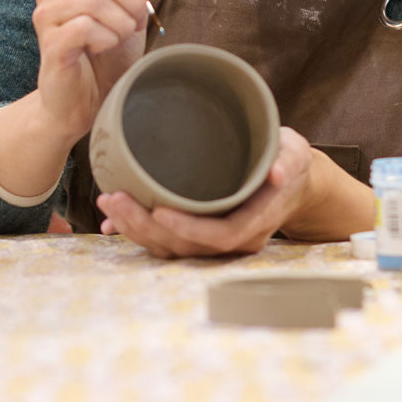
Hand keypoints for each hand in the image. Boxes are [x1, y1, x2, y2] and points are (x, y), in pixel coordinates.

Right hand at [30, 0, 153, 142]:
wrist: (90, 101)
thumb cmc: (107, 55)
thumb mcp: (129, 9)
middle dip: (133, 0)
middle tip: (137, 22)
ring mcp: (47, 16)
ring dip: (122, 22)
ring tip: (120, 37)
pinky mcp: (50, 43)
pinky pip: (85, 27)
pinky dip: (107, 38)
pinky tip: (104, 48)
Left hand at [97, 128, 317, 257]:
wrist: (291, 182)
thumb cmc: (288, 163)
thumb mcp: (293, 154)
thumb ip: (286, 161)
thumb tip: (277, 172)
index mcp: (257, 222)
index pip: (220, 235)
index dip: (189, 228)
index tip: (159, 210)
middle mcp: (235, 240)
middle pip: (186, 246)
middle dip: (146, 227)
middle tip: (116, 198)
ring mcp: (215, 241)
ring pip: (171, 247)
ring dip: (136, 229)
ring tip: (108, 201)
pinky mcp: (199, 235)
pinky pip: (166, 241)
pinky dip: (138, 232)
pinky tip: (111, 219)